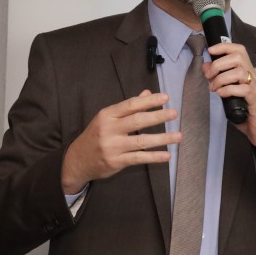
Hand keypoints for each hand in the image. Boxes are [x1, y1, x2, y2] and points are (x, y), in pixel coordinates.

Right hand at [61, 89, 179, 193]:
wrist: (77, 160)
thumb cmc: (96, 136)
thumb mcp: (107, 118)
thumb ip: (128, 107)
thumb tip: (147, 93)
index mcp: (107, 115)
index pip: (131, 105)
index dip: (149, 101)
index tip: (165, 98)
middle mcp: (109, 129)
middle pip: (137, 120)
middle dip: (157, 116)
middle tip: (174, 113)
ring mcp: (112, 146)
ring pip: (141, 141)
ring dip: (162, 138)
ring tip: (178, 136)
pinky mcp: (116, 162)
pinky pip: (138, 158)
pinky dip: (154, 157)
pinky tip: (167, 155)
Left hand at [203, 43, 255, 167]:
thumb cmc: (249, 114)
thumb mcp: (231, 94)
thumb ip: (220, 81)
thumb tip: (207, 66)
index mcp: (250, 73)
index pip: (239, 51)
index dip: (224, 47)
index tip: (210, 50)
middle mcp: (255, 77)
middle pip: (238, 58)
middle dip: (219, 64)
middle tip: (210, 77)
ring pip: (240, 72)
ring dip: (222, 78)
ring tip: (214, 88)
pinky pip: (243, 89)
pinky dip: (228, 90)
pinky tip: (221, 95)